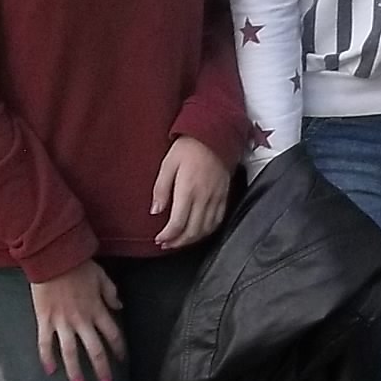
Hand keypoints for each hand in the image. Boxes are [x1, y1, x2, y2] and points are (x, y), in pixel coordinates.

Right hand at [31, 260, 125, 380]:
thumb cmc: (79, 266)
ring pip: (70, 352)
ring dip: (75, 371)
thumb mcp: (102, 277)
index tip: (122, 360)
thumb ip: (111, 293)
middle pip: (95, 349)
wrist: (54, 258)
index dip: (119, 349)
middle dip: (101, 368)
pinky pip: (45, 343)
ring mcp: (62, 322)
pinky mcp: (45, 320)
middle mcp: (82, 320)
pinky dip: (46, 358)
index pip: (113, 335)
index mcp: (98, 310)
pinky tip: (50, 371)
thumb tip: (120, 306)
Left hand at [153, 134, 229, 248]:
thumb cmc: (188, 148)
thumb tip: (155, 211)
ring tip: (180, 241)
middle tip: (166, 244)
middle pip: (192, 231)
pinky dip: (208, 231)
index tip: (159, 239)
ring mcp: (216, 198)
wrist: (214, 135)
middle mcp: (204, 197)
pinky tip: (199, 232)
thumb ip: (160, 190)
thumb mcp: (167, 165)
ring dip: (192, 239)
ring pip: (206, 229)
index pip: (178, 223)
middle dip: (178, 242)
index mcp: (188, 190)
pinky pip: (218, 220)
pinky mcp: (225, 196)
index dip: (167, 236)